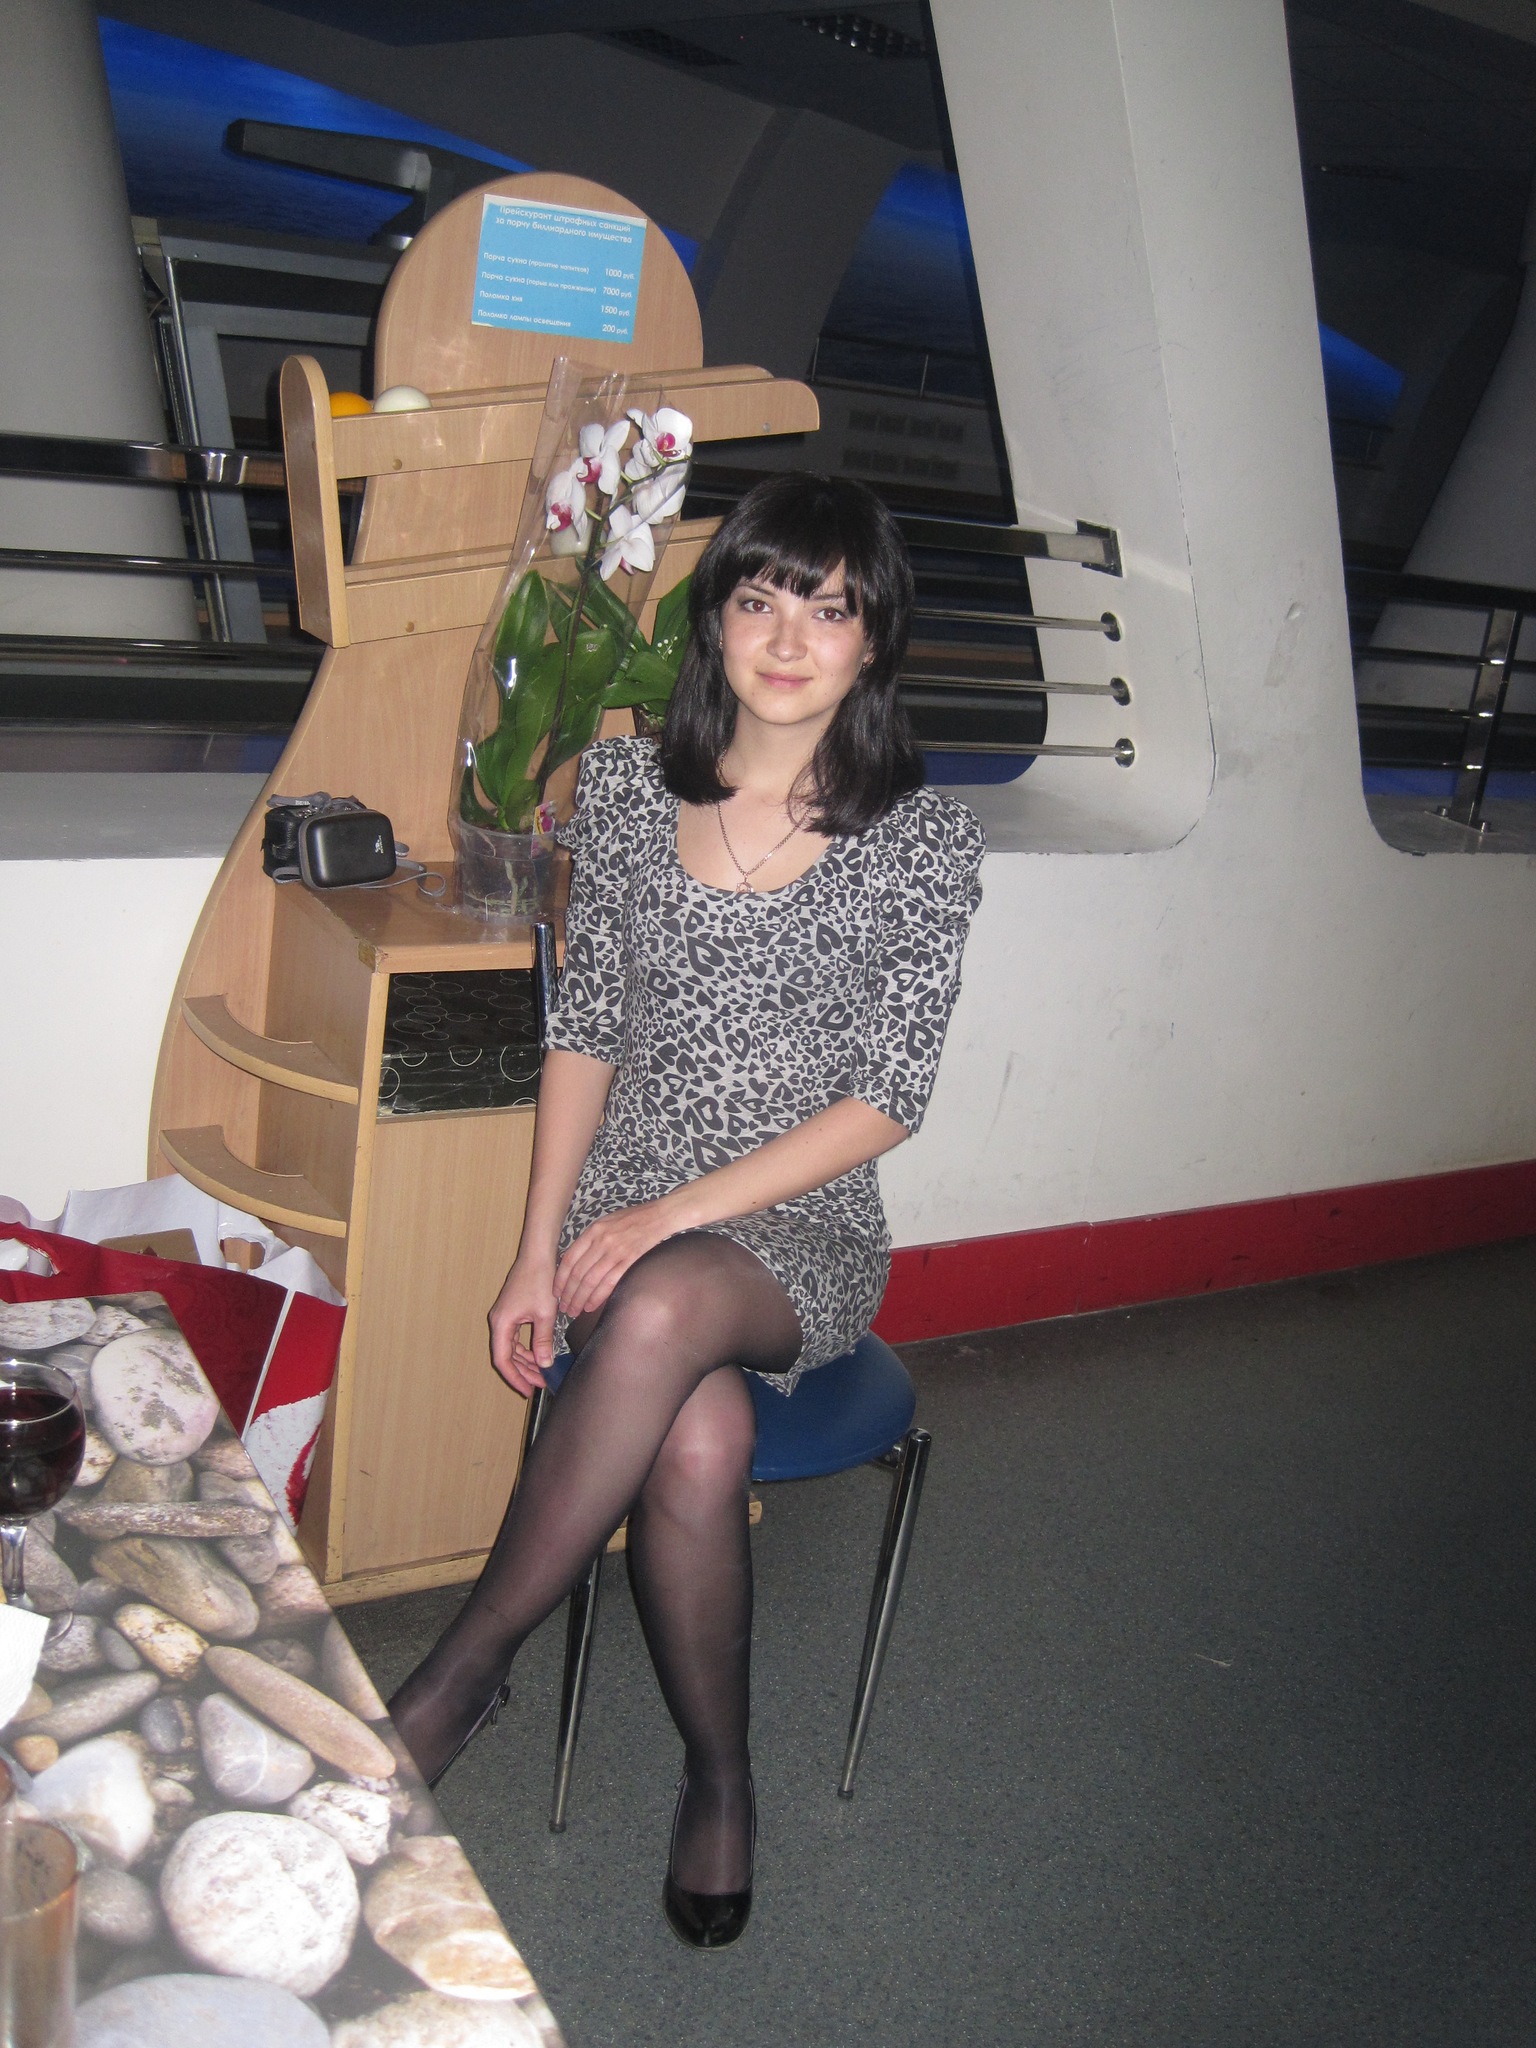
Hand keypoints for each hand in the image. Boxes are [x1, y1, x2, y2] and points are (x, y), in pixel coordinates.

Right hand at [488, 1255, 558, 1396]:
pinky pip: (515, 1337)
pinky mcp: (512, 1312)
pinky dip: (526, 1348)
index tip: (527, 1390)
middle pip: (507, 1356)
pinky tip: (540, 1354)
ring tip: (542, 1372)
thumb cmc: (540, 1280)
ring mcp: (504, 1317)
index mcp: (502, 1323)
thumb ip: (542, 1340)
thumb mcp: (545, 1314)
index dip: (514, 1378)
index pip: (503, 1360)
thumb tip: (543, 1364)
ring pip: (511, 1348)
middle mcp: (499, 1322)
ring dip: (526, 1361)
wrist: (537, 1256)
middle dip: (523, 1371)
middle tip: (540, 1383)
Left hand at [555, 1197, 686, 1320]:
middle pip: (578, 1273)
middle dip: (568, 1294)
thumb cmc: (633, 1219)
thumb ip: (590, 1240)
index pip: (569, 1259)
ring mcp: (615, 1251)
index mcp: (593, 1231)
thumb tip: (574, 1262)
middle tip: (564, 1307)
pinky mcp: (629, 1260)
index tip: (556, 1292)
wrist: (659, 1216)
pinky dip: (598, 1297)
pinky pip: (609, 1282)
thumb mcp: (606, 1222)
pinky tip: (591, 1306)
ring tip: (574, 1310)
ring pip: (591, 1281)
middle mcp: (601, 1241)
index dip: (560, 1279)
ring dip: (580, 1299)